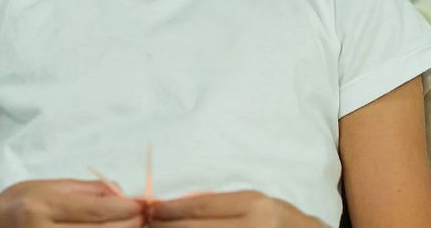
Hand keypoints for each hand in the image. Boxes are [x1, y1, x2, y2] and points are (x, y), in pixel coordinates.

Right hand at [0, 179, 144, 227]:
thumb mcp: (44, 186)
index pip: (97, 211)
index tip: (142, 203)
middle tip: (143, 215)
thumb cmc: (15, 204)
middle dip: (130, 224)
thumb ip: (83, 190)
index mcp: (41, 207)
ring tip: (131, 225)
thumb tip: (120, 193)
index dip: (126, 208)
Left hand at [149, 191, 322, 226]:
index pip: (200, 206)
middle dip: (166, 226)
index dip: (170, 209)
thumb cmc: (283, 223)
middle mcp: (254, 226)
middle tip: (147, 223)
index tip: (150, 210)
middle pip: (195, 227)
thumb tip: (176, 208)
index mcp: (254, 206)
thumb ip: (224, 206)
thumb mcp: (259, 206)